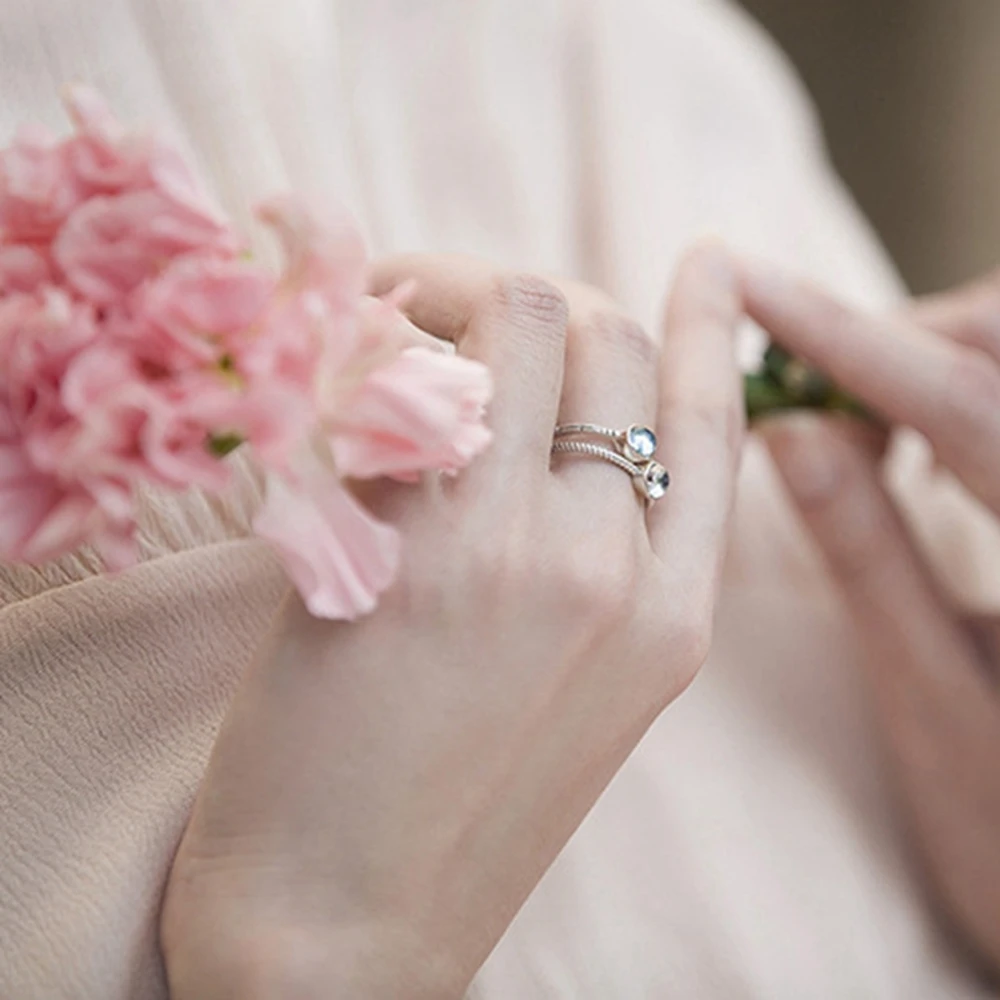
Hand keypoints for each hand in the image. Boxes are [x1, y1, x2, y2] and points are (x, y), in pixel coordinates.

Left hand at [160, 245, 744, 998]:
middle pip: (609, 335)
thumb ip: (587, 566)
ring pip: (519, 314)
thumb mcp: (570, 694)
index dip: (714, 328)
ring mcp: (516, 548)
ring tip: (373, 324)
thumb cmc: (444, 815)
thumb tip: (543, 429)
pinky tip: (322, 377)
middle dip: (520, 294)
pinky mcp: (401, 543)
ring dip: (439, 291)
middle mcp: (615, 566)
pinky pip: (401, 375)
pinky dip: (363, 347)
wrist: (345, 932)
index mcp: (673, 615)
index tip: (709, 260)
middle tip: (433, 307)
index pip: (714, 423)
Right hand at [743, 263, 999, 974]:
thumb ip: (866, 558)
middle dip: (899, 341)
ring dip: (925, 362)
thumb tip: (787, 434)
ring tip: (847, 430)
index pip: (961, 407)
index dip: (843, 337)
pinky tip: (907, 449)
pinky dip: (952, 392)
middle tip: (803, 402)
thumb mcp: (927, 700)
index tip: (746, 283)